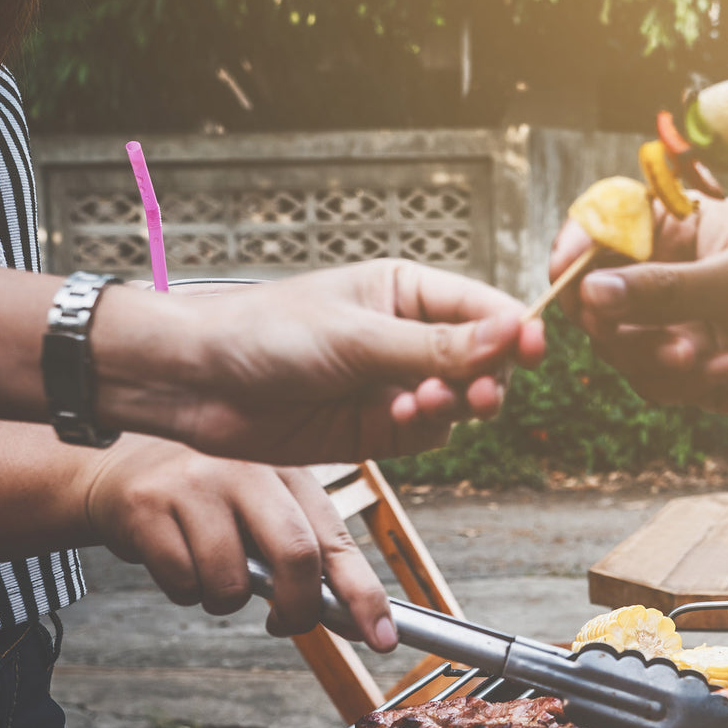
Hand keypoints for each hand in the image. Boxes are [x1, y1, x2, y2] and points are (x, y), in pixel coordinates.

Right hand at [81, 435, 395, 647]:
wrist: (118, 470)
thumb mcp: (265, 509)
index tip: (382, 638)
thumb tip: (355, 619)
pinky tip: (177, 559)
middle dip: (298, 609)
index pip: (338, 541)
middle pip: (296, 556)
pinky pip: (183, 582)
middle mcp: (249, 470)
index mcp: (290, 473)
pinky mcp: (148, 506)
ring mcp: (197, 485)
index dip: (364, 594)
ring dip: (226, 600)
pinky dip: (186, 591)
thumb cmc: (209, 501)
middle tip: (286, 624)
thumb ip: (307, 555)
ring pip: (231, 582)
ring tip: (213, 573)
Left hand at [96, 261, 546, 464]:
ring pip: (460, 403)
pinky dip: (423, 430)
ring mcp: (395, 384)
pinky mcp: (378, 428)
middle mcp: (407, 337)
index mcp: (406, 292)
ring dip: (452, 406)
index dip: (513, 330)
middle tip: (477, 392)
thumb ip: (437, 346)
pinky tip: (396, 418)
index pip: (483, 309)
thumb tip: (510, 335)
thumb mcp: (358, 336)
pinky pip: (428, 435)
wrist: (197, 383)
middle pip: (483, 361)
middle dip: (485, 376)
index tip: (531, 346)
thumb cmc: (263, 333)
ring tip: (422, 403)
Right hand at [548, 198, 727, 421]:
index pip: (608, 225)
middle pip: (601, 297)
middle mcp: (676, 274)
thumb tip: (590, 291)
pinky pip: (655, 383)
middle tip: (664, 339)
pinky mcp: (696, 371)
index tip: (563, 277)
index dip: (577, 248)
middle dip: (621, 325)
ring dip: (655, 360)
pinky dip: (682, 385)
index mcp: (686, 227)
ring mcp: (684, 323)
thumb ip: (664, 290)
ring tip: (705, 361)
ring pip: (623, 348)